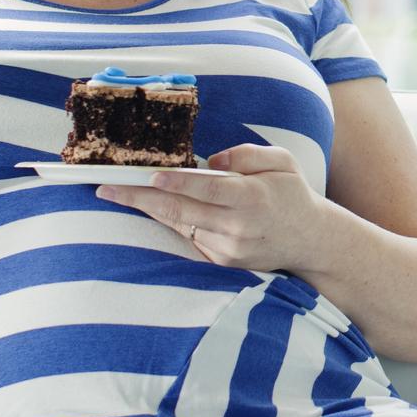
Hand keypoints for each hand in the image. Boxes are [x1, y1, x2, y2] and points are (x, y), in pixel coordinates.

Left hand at [95, 143, 334, 274]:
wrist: (310, 241)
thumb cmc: (292, 194)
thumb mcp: (282, 162)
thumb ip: (246, 155)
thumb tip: (209, 162)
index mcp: (252, 197)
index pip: (209, 189)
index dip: (179, 183)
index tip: (151, 175)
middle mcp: (238, 226)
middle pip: (181, 210)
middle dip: (140, 198)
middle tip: (106, 187)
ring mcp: (228, 248)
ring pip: (179, 224)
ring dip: (147, 209)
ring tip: (115, 193)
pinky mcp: (221, 261)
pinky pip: (189, 237)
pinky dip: (169, 221)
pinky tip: (150, 207)